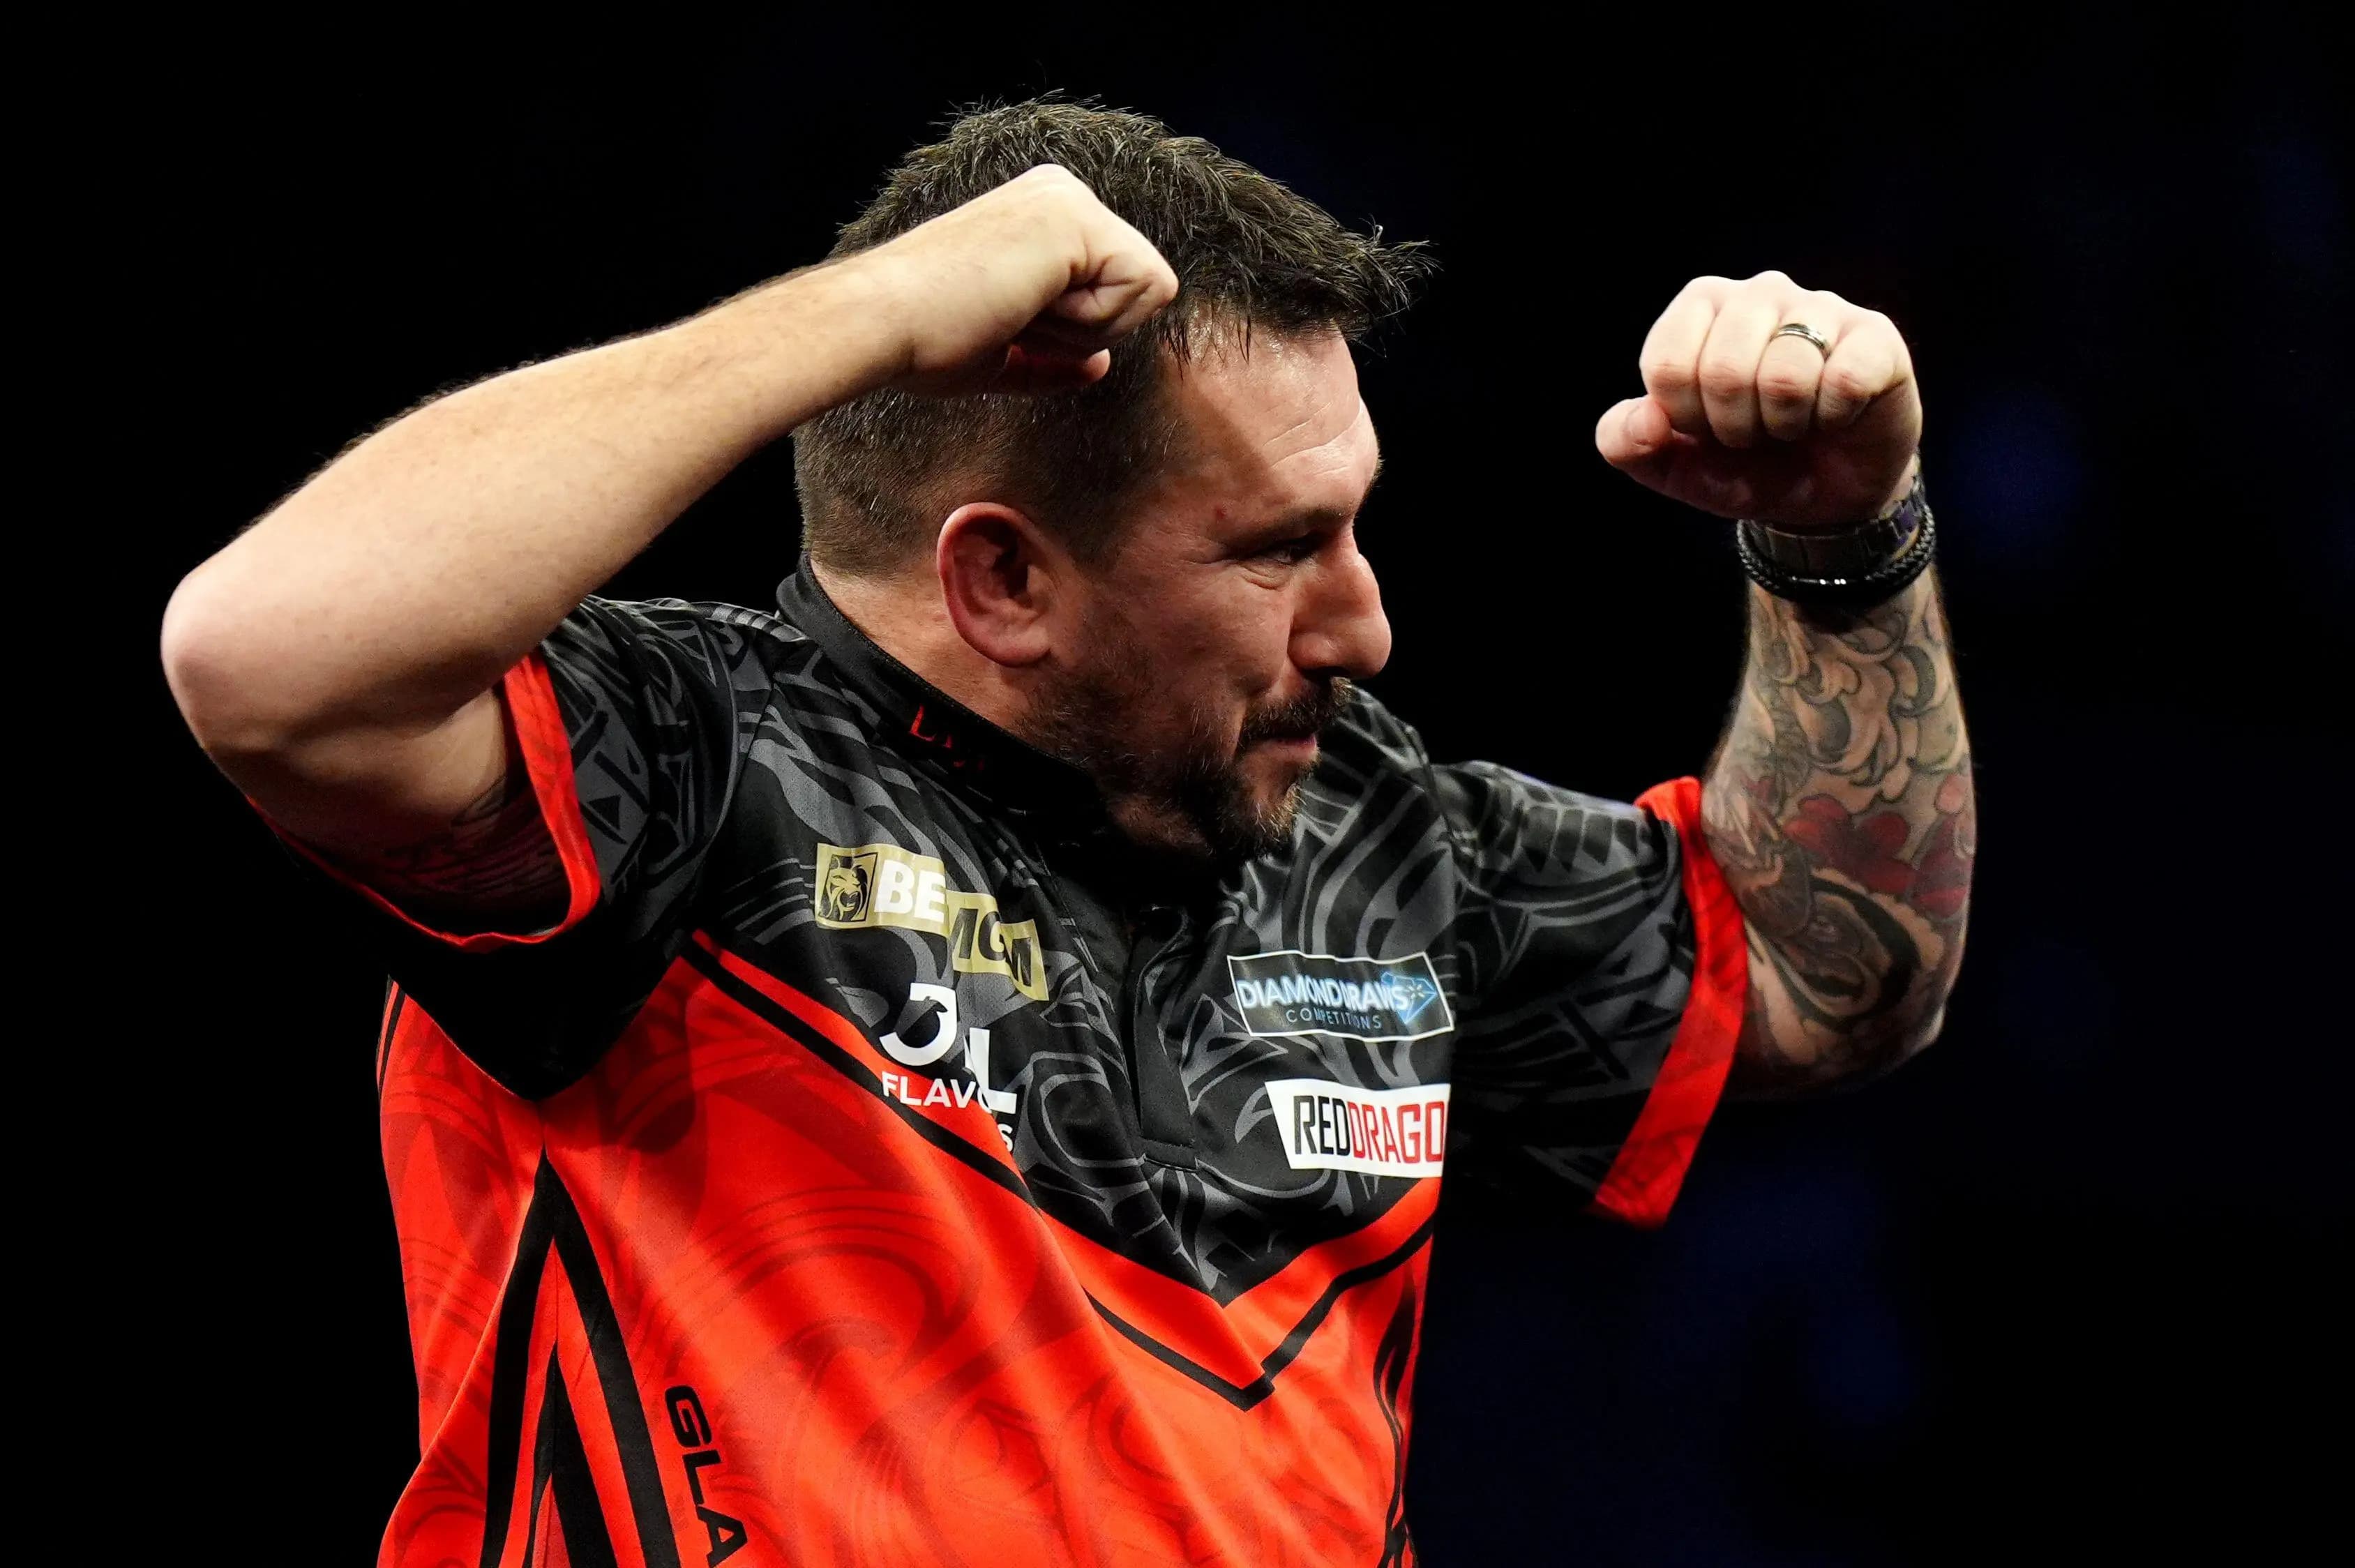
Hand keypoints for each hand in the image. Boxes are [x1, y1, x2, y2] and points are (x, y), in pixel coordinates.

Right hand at [851, 164, 1180, 395]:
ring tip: (1015, 309)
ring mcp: (1071, 199)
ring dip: (1086, 328)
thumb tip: (1099, 366)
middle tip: (1012, 319)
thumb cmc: (923, 340)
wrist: (883, 326)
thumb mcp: (1002, 352)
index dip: (1078, 333)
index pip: (1118, 289)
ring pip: (1148, 292)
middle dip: (1089, 331)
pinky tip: (1029, 304)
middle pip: (1141, 291)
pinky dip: (1093, 320)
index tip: (1012, 324)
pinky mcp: (1078, 218)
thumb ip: (1055, 356)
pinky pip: (1146, 288)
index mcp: (1044, 216)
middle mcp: (1062, 194)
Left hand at [1594, 271, 1921, 527]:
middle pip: (1724, 370)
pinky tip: (1837, 414)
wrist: (1823, 494)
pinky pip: (1846, 380)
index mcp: (1700, 308)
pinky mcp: (1875, 335)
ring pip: (1786, 376)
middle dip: (1735, 428)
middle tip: (1755, 431)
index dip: (1686, 417)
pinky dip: (1835, 418)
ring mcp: (1821, 307)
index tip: (1706, 427)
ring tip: (1794, 423)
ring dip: (1786, 426)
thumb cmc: (1743, 465)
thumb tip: (1645, 418)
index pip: (1668, 365)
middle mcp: (1759, 292)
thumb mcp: (1674, 466)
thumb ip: (1628, 443)